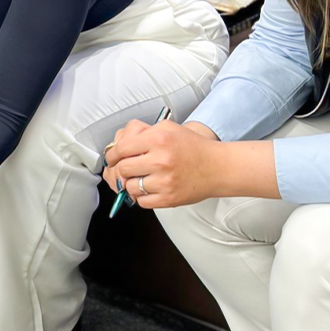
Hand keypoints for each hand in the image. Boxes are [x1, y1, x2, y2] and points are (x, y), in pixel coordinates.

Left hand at [103, 120, 222, 208]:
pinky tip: (150, 188)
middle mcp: (161, 160)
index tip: (112, 158)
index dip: (112, 154)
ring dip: (131, 184)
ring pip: (130, 187)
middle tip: (126, 168)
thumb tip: (117, 145)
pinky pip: (142, 201)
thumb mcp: (168, 128)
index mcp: (159, 139)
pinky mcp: (168, 198)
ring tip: (141, 178)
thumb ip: (141, 132)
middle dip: (121, 169)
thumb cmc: (192, 147)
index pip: (121, 148)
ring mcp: (165, 181)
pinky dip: (142, 196)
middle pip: (123, 169)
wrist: (217, 167)